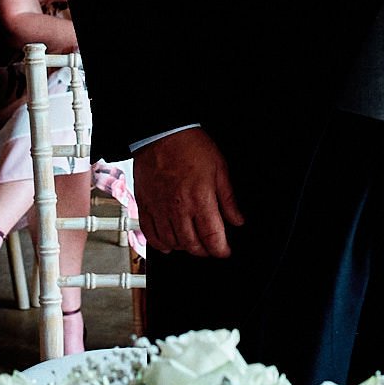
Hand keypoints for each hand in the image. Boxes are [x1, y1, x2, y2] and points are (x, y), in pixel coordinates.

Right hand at [135, 128, 243, 257]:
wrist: (161, 133)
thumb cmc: (190, 146)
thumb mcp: (220, 169)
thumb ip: (229, 199)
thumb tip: (238, 220)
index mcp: (200, 200)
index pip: (212, 238)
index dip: (221, 250)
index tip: (225, 251)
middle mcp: (178, 209)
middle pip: (192, 245)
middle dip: (205, 251)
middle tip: (211, 247)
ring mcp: (159, 209)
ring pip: (172, 243)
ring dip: (184, 248)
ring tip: (192, 242)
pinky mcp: (145, 206)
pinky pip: (150, 235)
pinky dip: (160, 244)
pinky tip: (168, 243)